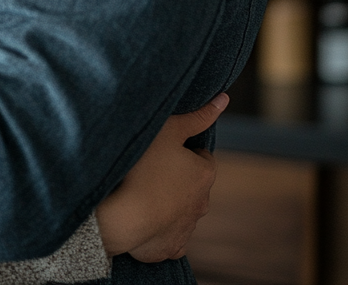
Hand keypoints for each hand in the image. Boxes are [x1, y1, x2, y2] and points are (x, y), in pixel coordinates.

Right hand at [96, 94, 225, 261]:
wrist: (123, 216)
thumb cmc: (144, 167)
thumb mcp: (168, 130)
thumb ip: (196, 116)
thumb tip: (224, 100)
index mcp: (205, 174)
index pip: (200, 156)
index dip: (180, 150)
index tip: (161, 149)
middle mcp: (202, 203)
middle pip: (191, 184)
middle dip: (175, 176)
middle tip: (147, 166)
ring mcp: (187, 228)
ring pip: (179, 208)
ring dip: (165, 199)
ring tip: (139, 188)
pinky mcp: (171, 248)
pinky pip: (166, 232)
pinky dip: (157, 224)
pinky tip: (139, 213)